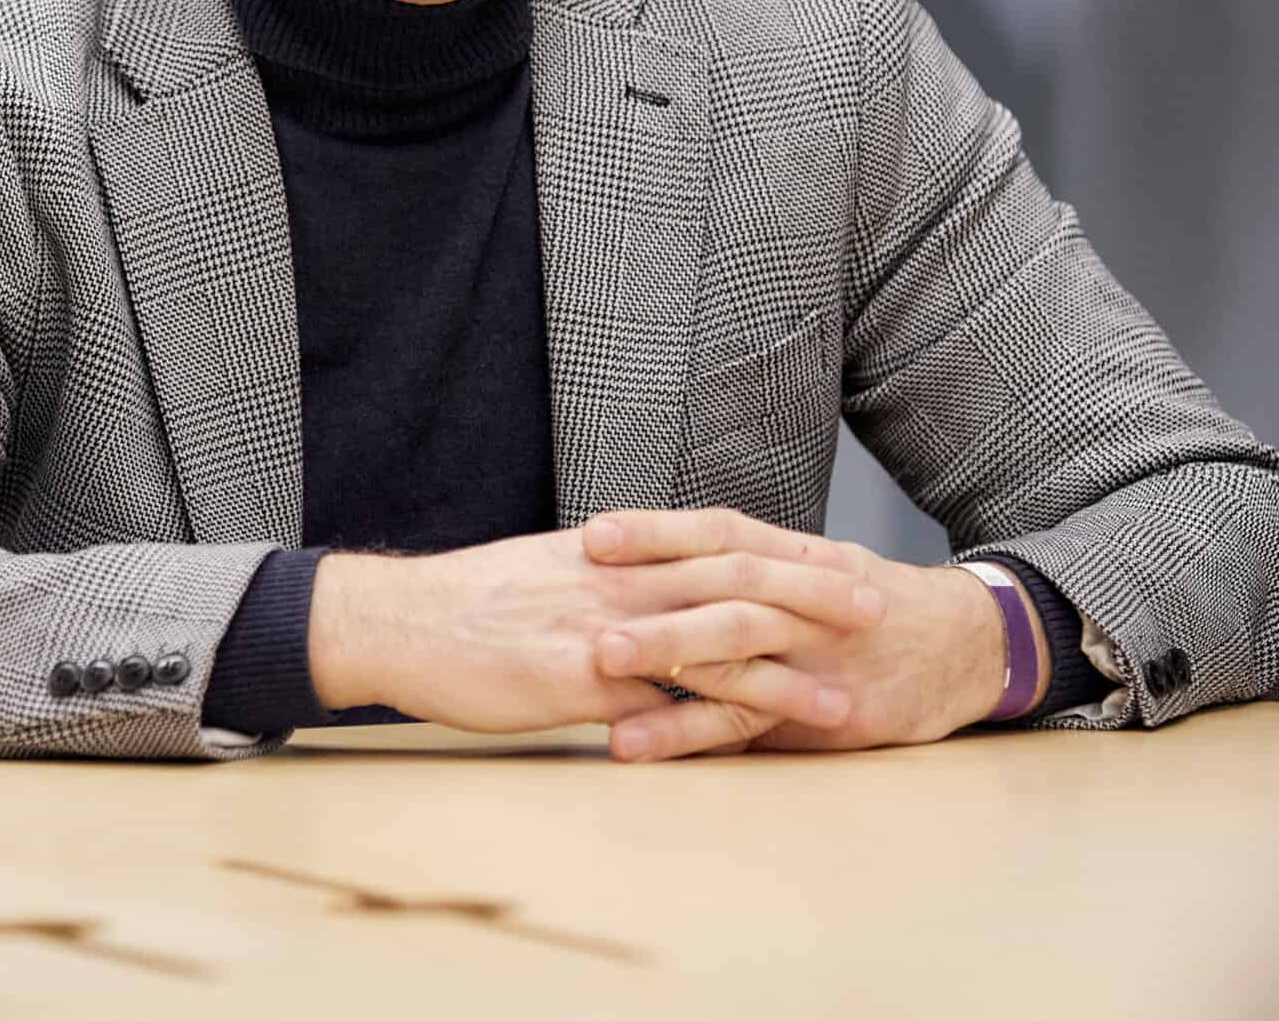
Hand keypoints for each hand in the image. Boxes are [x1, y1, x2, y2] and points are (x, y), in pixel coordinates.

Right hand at [307, 526, 883, 736]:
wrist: (400, 622)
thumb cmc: (467, 605)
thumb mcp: (546, 572)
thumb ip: (604, 579)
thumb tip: (645, 585)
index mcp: (615, 552)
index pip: (719, 541)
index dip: (785, 550)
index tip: (841, 557)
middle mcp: (622, 581)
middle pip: (738, 578)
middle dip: (814, 592)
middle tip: (878, 601)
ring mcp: (606, 631)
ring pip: (719, 640)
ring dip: (791, 666)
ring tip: (850, 690)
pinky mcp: (585, 683)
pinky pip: (668, 701)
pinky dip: (722, 716)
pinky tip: (764, 737)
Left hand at [582, 509, 1015, 761]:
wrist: (970, 646)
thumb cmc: (872, 606)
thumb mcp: (819, 569)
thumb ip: (750, 569)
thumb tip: (655, 574)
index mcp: (797, 555)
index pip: (721, 532)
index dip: (658, 531)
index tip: (593, 534)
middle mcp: (804, 598)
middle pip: (722, 585)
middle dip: (651, 592)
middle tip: (581, 601)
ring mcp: (816, 655)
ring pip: (736, 648)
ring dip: (666, 655)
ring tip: (598, 666)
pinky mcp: (824, 709)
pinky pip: (747, 721)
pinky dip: (688, 731)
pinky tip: (635, 742)